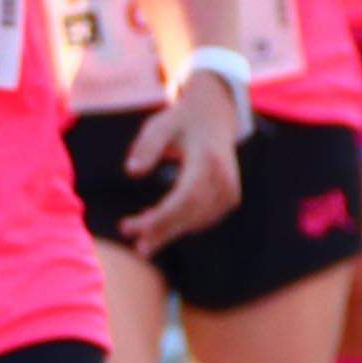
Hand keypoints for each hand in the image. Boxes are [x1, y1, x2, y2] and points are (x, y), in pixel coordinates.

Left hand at [119, 72, 245, 251]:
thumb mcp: (159, 125)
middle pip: (191, 214)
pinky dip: (180, 225)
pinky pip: (203, 218)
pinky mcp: (229, 197)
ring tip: (138, 236)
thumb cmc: (181, 121)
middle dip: (161, 231)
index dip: (160, 217)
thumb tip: (131, 171)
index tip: (133, 227)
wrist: (215, 115)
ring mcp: (230, 189)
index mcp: (208, 159)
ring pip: (197, 221)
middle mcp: (224, 177)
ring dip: (168, 232)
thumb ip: (146, 146)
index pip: (185, 197)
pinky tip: (155, 224)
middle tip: (136, 246)